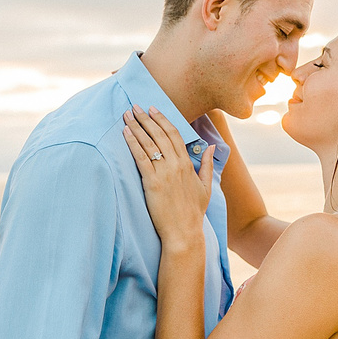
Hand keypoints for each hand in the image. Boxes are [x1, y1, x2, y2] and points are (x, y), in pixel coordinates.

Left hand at [123, 105, 215, 249]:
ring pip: (150, 143)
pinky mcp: (152, 182)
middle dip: (146, 118)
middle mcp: (176, 165)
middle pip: (160, 134)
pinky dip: (132, 143)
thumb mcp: (206, 187)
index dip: (163, 120)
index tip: (153, 109)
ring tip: (127, 114)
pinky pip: (141, 158)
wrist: (184, 232)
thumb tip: (212, 147)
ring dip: (137, 126)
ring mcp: (164, 173)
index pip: (175, 134)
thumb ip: (208, 165)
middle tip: (135, 106)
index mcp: (188, 164)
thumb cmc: (193, 212)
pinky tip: (125, 133)